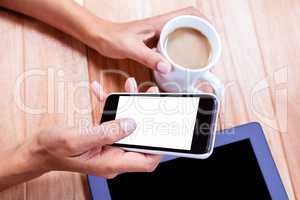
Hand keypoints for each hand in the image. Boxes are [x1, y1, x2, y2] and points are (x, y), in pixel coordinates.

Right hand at [25, 78, 160, 178]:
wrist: (38, 149)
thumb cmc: (53, 148)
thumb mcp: (78, 139)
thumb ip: (106, 132)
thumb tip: (132, 124)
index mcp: (110, 162)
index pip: (145, 161)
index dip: (158, 147)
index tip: (163, 128)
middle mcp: (113, 156)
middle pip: (139, 139)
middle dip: (146, 117)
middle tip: (149, 97)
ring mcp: (108, 147)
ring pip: (127, 127)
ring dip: (129, 107)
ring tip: (130, 88)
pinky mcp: (102, 138)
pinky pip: (112, 122)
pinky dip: (110, 107)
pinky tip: (102, 92)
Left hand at [90, 7, 205, 73]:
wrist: (100, 37)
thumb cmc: (112, 38)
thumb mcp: (130, 49)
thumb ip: (148, 58)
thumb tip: (168, 67)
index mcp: (159, 23)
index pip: (189, 14)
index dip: (204, 21)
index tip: (211, 34)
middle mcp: (161, 25)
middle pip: (191, 23)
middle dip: (203, 33)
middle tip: (208, 50)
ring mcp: (158, 33)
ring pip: (183, 33)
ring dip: (194, 41)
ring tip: (199, 56)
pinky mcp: (154, 41)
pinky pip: (173, 42)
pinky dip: (182, 49)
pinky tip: (181, 61)